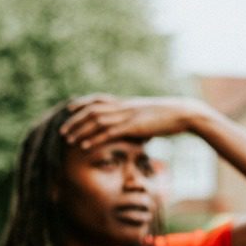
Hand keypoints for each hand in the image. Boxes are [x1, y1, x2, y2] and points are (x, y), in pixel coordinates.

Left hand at [59, 95, 206, 148]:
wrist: (183, 113)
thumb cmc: (168, 117)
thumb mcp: (149, 115)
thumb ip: (138, 119)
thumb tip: (135, 129)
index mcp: (126, 103)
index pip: (97, 99)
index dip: (82, 103)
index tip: (70, 108)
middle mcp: (123, 106)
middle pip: (92, 110)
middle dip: (75, 120)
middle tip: (61, 130)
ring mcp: (127, 116)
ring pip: (96, 121)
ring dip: (80, 130)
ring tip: (67, 139)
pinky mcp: (133, 126)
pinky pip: (109, 132)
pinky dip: (94, 138)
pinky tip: (84, 145)